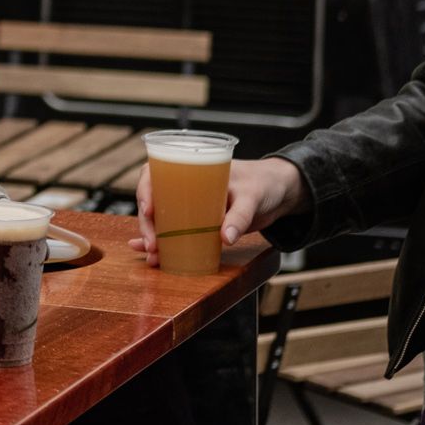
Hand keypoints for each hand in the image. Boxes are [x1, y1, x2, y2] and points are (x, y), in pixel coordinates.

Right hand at [128, 156, 308, 266]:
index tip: (148, 212)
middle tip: (152, 244)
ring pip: (160, 218)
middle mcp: (184, 185)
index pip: (154, 173)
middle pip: (153, 200)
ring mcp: (189, 204)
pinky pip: (175, 231)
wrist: (279, 193)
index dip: (145, 191)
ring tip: (152, 255)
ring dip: (152, 236)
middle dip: (147, 223)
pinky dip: (164, 243)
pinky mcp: (198, 221)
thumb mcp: (252, 196)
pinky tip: (155, 256)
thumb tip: (225, 238)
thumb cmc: (263, 183)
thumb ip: (239, 216)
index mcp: (191, 168)